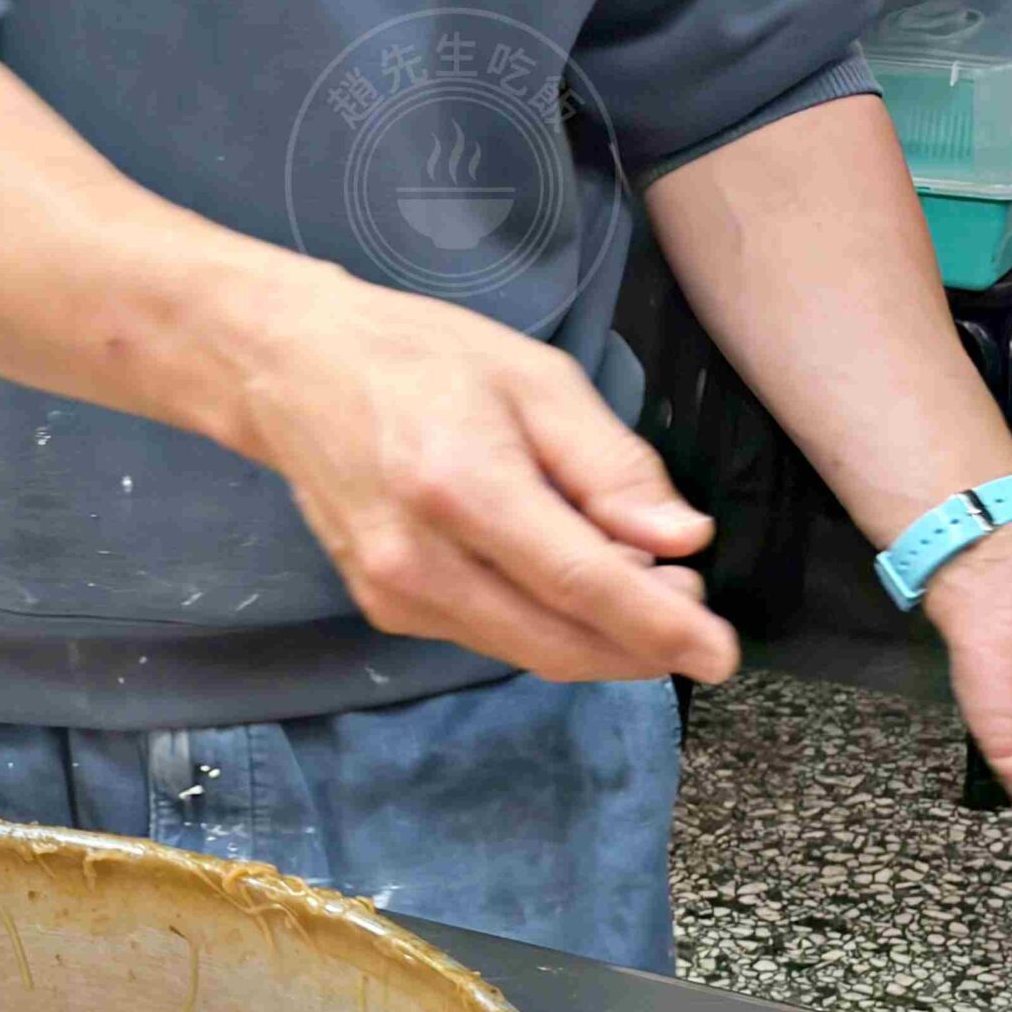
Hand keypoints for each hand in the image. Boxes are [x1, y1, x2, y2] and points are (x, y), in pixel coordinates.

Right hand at [209, 267, 740, 683]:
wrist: (290, 372)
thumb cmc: (417, 357)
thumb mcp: (536, 380)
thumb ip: (611, 465)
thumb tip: (680, 542)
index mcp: (463, 487)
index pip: (583, 585)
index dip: (661, 628)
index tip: (721, 654)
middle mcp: (420, 560)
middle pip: (556, 642)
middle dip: (637, 644)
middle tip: (689, 606)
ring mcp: (393, 594)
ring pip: (525, 651)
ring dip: (594, 637)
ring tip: (633, 579)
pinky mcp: (383, 608)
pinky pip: (488, 636)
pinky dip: (542, 623)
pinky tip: (560, 578)